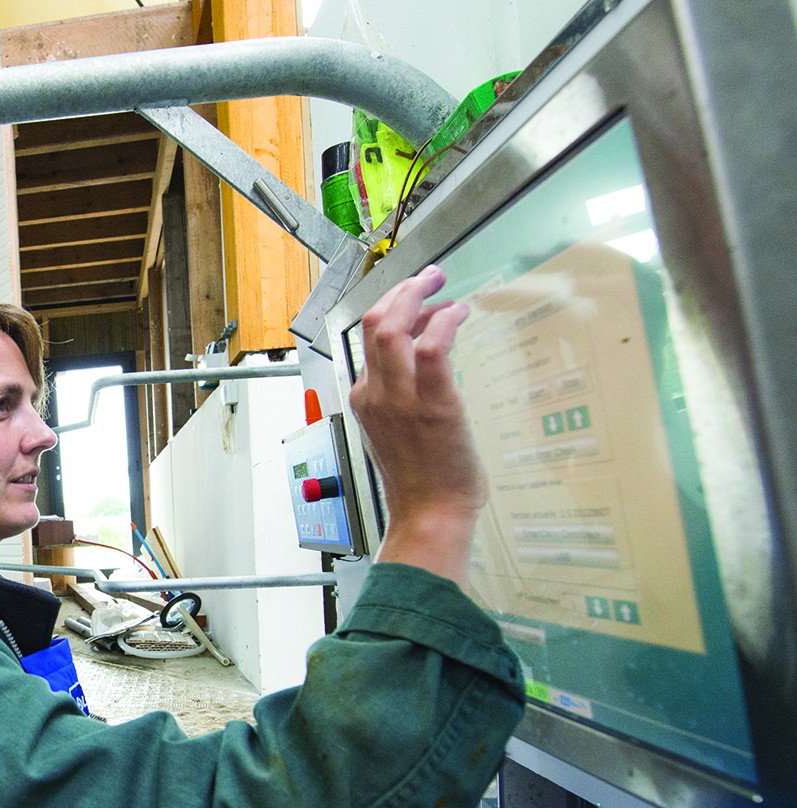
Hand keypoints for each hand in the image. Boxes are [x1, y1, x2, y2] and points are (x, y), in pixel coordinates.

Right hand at [350, 265, 484, 585]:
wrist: (430, 513)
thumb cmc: (421, 480)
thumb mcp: (395, 433)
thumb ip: (399, 399)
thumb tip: (424, 366)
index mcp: (364, 399)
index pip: (368, 339)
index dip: (394, 309)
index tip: (418, 300)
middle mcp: (375, 394)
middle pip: (375, 323)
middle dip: (402, 290)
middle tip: (429, 277)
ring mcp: (401, 399)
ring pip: (395, 327)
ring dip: (420, 295)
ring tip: (444, 287)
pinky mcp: (433, 404)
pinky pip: (431, 348)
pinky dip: (445, 322)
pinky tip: (459, 316)